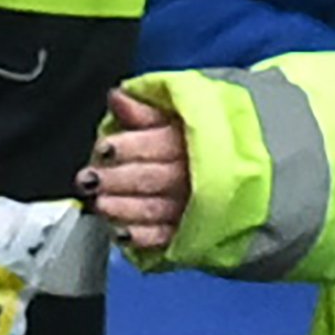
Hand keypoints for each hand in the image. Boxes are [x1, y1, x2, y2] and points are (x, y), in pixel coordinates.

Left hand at [79, 87, 192, 248]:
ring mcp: (195, 206)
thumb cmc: (204, 143)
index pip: (162, 144)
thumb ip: (145, 111)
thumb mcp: (178, 117)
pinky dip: (142, 237)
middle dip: (118, 180)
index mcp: (194, 141)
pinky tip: (121, 232)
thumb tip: (117, 97)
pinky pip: (166, 237)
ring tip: (101, 204)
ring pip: (157, 209)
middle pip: (155, 178)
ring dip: (125, 209)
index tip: (104, 148)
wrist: (245, 174)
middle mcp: (197, 175)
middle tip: (90, 178)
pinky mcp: (190, 232)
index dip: (130, 147)